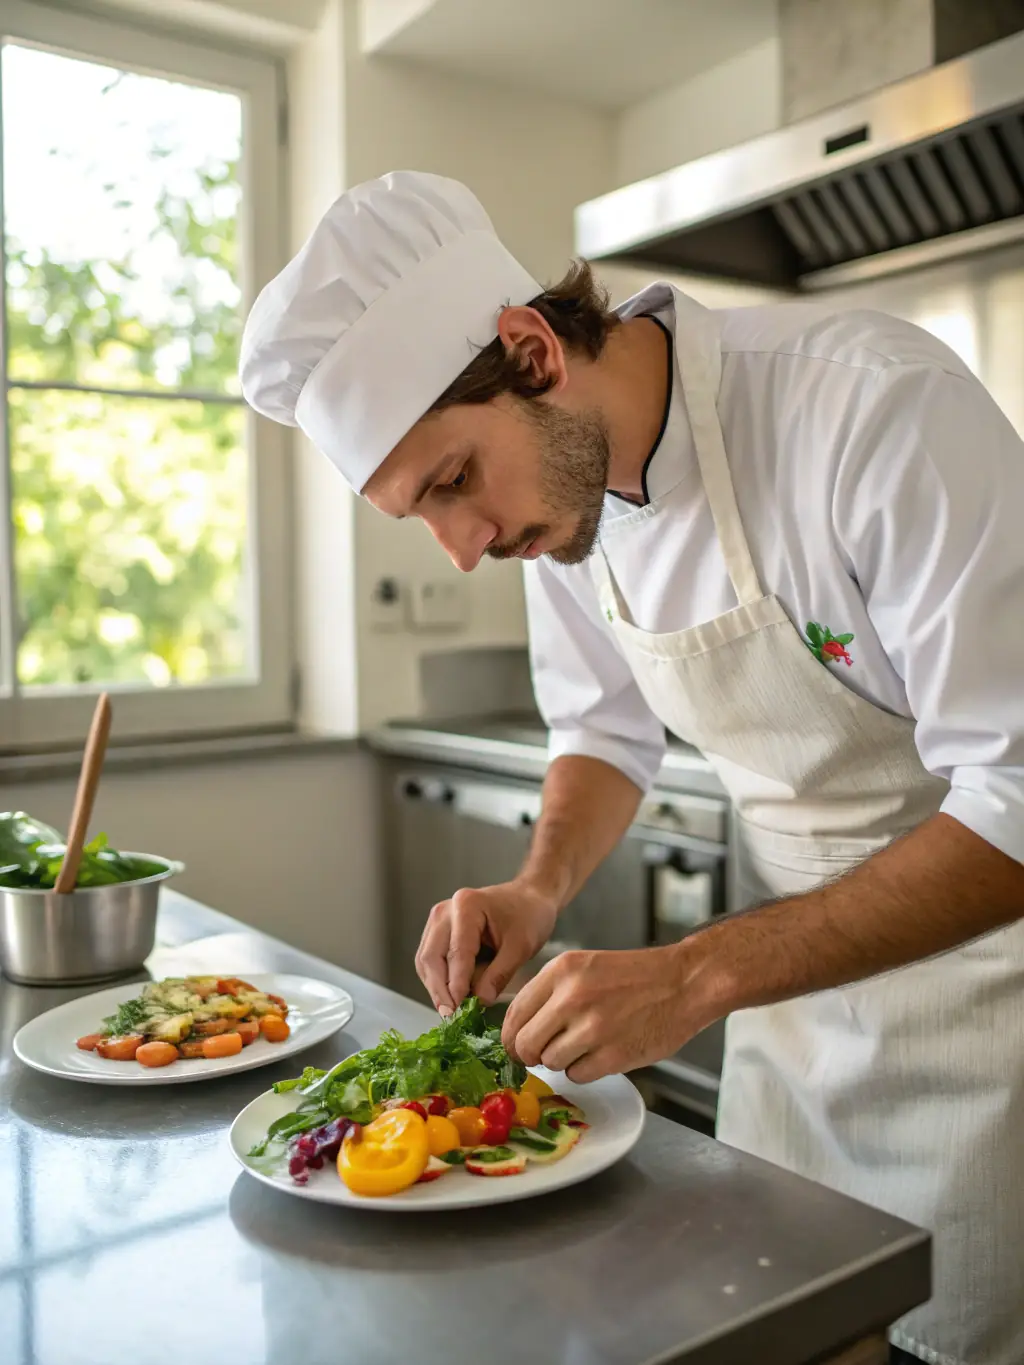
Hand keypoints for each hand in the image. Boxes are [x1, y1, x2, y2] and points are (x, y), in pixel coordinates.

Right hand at [415, 880, 558, 1015]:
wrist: (529, 898)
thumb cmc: (528, 916)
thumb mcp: (521, 946)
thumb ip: (499, 974)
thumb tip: (479, 1000)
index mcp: (466, 906)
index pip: (456, 953)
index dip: (456, 985)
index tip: (457, 1010)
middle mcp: (445, 911)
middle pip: (431, 957)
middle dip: (440, 990)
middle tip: (451, 1016)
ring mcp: (438, 920)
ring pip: (426, 961)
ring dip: (437, 987)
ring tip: (453, 1010)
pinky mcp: (437, 931)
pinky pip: (430, 960)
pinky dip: (439, 980)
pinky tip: (453, 996)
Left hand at [501, 944, 716, 1083]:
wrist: (682, 983)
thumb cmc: (633, 977)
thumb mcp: (584, 967)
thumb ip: (550, 994)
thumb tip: (519, 1029)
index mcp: (561, 971)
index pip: (514, 1014)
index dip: (510, 1037)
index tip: (515, 1047)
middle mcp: (571, 997)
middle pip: (525, 1043)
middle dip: (529, 1055)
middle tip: (543, 1055)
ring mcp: (592, 1027)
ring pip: (549, 1062)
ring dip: (561, 1061)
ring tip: (584, 1046)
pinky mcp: (613, 1055)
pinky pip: (577, 1075)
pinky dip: (585, 1070)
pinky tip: (602, 1053)